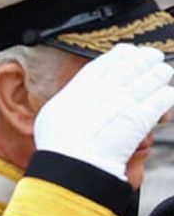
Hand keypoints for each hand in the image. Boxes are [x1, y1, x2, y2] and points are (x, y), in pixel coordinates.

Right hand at [34, 44, 173, 179]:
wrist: (72, 164)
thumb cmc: (58, 146)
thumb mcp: (53, 115)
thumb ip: (69, 102)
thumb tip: (76, 97)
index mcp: (80, 88)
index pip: (105, 64)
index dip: (119, 56)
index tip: (127, 52)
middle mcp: (103, 90)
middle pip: (130, 66)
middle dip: (144, 59)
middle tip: (153, 56)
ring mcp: (123, 102)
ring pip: (150, 79)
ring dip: (159, 74)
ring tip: (164, 72)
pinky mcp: (141, 118)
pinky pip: (161, 100)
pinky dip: (166, 96)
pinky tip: (168, 95)